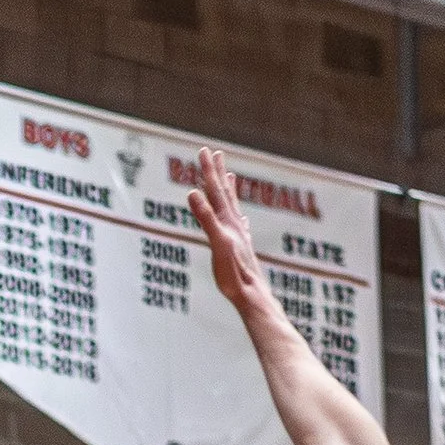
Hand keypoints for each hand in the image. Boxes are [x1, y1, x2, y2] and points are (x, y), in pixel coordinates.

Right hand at [189, 145, 273, 324]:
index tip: (203, 151)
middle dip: (217, 173)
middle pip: (224, 193)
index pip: (215, 190)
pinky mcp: (240, 247)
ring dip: (229, 190)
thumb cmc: (233, 273)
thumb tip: (193, 193)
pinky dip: (236, 214)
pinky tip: (240, 216)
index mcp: (226, 221)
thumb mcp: (217, 243)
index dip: (208, 170)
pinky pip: (238, 223)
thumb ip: (206, 217)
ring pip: (232, 206)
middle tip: (214, 153)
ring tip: (229, 175)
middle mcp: (234, 224)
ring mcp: (239, 234)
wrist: (252, 294)